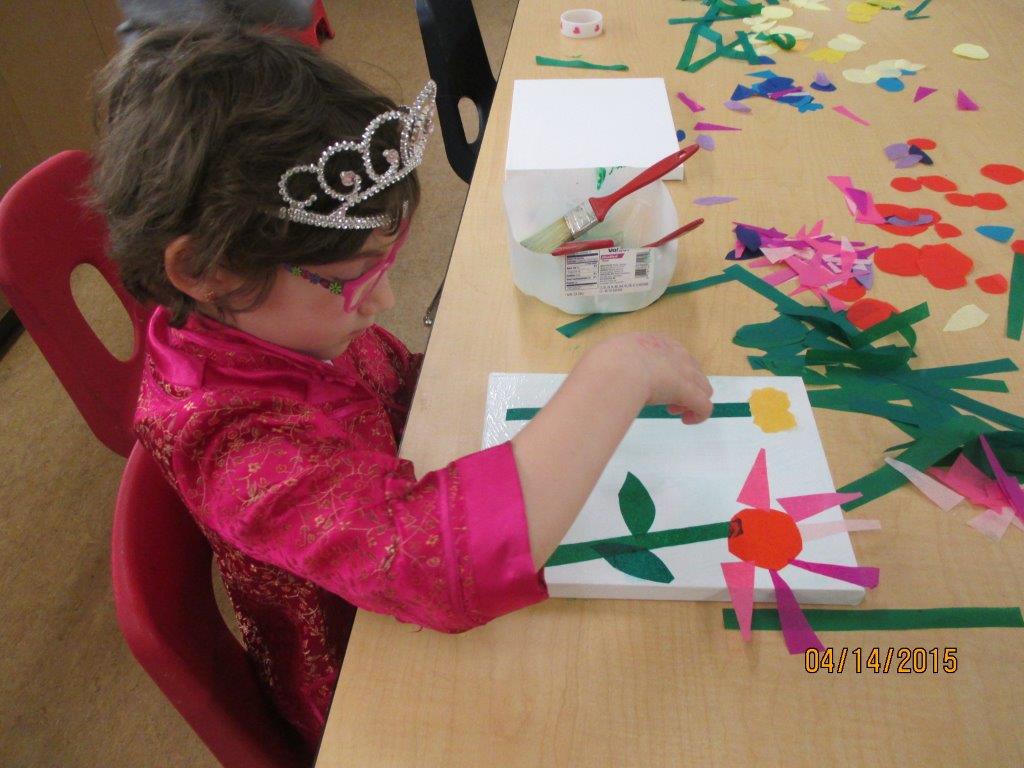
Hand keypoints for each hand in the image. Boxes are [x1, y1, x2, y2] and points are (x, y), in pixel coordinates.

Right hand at [596, 332, 712, 423]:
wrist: (616, 370)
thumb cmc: (607, 362)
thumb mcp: (612, 353)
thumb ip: (618, 360)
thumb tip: (608, 370)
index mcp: (657, 342)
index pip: (675, 355)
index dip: (669, 371)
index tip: (654, 384)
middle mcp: (676, 354)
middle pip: (693, 371)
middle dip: (682, 386)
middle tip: (664, 401)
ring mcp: (686, 373)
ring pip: (703, 388)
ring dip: (690, 400)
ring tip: (672, 411)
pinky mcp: (690, 393)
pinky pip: (705, 406)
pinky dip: (699, 415)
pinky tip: (686, 420)